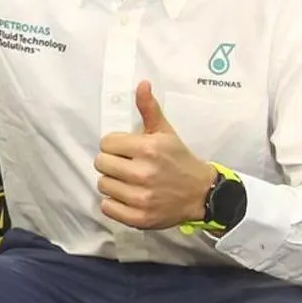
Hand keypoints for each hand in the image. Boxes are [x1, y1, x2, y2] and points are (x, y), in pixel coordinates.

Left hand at [95, 80, 218, 229]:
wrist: (200, 193)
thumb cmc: (179, 159)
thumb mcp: (165, 132)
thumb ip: (149, 108)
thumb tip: (141, 84)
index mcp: (148, 149)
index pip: (106, 143)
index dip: (115, 145)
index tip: (127, 149)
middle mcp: (143, 173)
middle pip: (101, 164)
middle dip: (112, 162)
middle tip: (126, 165)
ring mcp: (141, 198)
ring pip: (103, 185)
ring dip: (113, 182)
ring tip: (128, 181)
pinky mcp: (139, 218)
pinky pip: (107, 208)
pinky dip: (114, 203)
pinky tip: (127, 196)